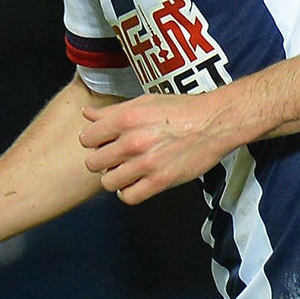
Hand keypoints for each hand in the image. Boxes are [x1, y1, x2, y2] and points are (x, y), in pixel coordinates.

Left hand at [79, 92, 239, 204]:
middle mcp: (132, 142)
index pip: (86, 139)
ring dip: (114, 178)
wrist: (213, 123)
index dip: (92, 141)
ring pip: (108, 182)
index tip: (102, 142)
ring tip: (125, 171)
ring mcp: (146, 164)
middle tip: (113, 158)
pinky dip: (128, 192)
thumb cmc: (181, 110)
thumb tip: (87, 114)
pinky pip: (128, 197)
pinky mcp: (160, 182)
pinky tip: (135, 182)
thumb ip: (112, 111)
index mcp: (126, 119)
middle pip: (93, 163)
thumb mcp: (144, 102)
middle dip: (101, 161)